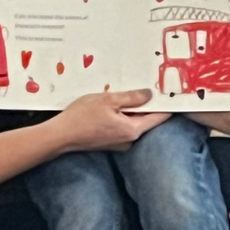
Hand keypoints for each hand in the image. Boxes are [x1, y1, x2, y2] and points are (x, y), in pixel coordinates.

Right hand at [54, 90, 169, 152]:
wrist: (61, 136)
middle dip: (146, 105)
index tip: (168, 92)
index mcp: (133, 130)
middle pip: (146, 120)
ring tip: (124, 94)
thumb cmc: (82, 117)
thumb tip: (149, 95)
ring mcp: (120, 143)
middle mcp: (129, 140)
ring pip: (132, 123)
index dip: (164, 104)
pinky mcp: (110, 143)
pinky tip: (112, 106)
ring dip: (130, 110)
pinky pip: (122, 127)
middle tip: (146, 86)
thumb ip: (132, 97)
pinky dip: (120, 116)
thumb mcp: (108, 100)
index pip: (158, 118)